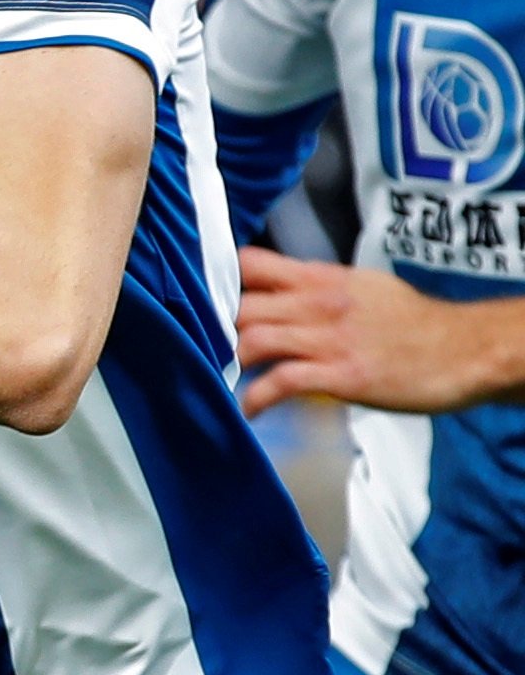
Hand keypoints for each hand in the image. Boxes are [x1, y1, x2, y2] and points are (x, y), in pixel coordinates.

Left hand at [238, 247, 515, 414]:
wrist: (465, 349)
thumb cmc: (416, 325)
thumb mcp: (365, 289)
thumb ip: (322, 290)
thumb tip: (287, 297)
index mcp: (324, 278)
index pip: (254, 264)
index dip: (223, 283)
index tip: (210, 305)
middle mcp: (320, 302)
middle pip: (242, 306)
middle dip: (219, 332)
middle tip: (213, 353)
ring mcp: (330, 338)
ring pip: (254, 340)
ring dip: (232, 364)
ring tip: (228, 380)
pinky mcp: (341, 374)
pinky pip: (281, 382)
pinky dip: (256, 398)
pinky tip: (250, 410)